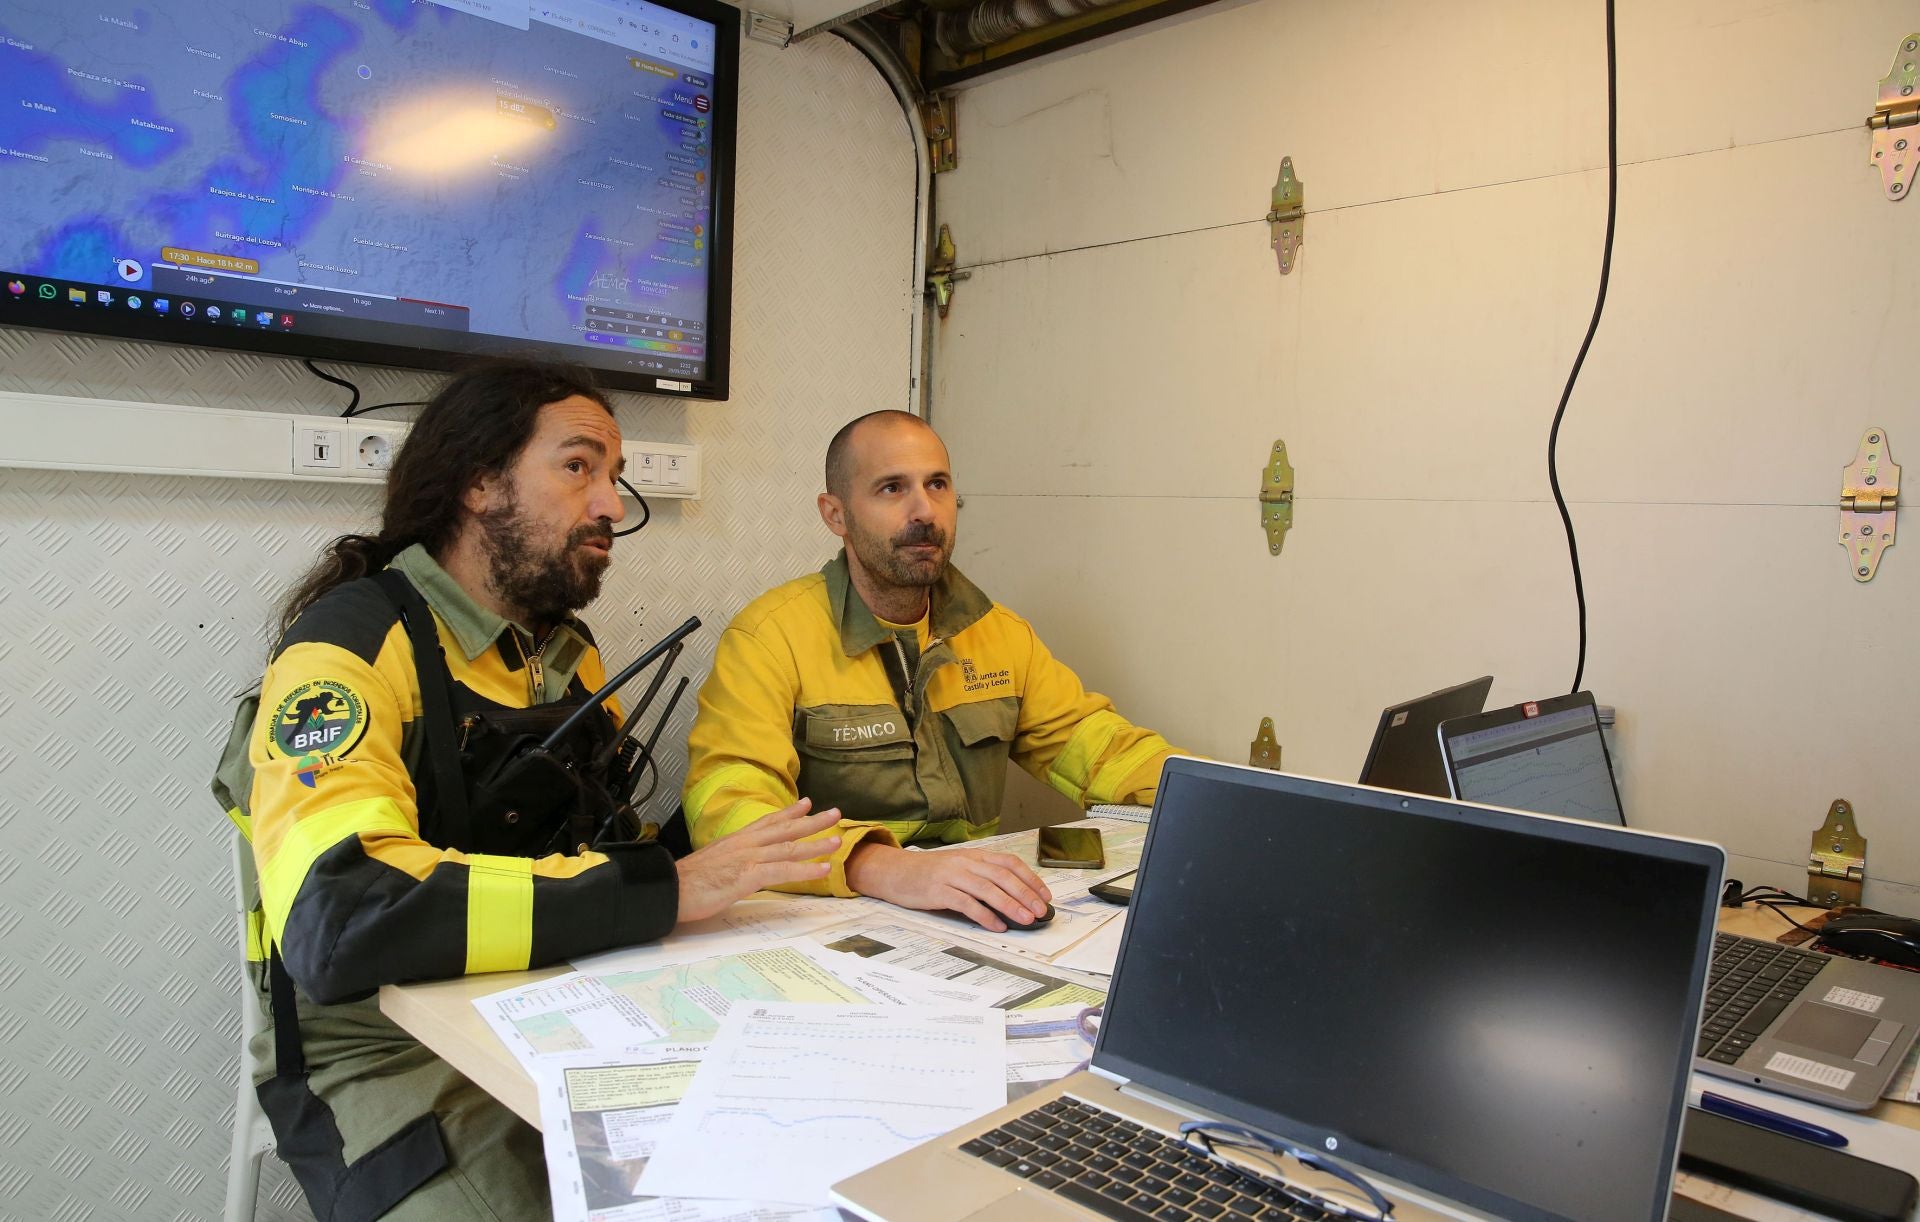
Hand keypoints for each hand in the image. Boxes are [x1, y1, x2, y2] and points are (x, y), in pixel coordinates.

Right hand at [675, 798, 842, 922]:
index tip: (806, 803)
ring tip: (838, 839)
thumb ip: (730, 861)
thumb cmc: (685, 882)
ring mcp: (747, 858)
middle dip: (812, 821)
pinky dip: (806, 869)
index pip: (767, 822)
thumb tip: (739, 866)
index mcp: (735, 841)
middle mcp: (745, 844)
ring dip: (816, 844)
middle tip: (836, 813)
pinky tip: (823, 868)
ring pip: (789, 848)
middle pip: (785, 830)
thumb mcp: (713, 864)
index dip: (788, 812)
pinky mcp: (748, 876)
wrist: (667, 890)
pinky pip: (783, 871)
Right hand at [845, 843, 1051, 932]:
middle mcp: (966, 862)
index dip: (1030, 878)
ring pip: (988, 889)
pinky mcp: (939, 891)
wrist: (895, 872)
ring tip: (1026, 919)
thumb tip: (1013, 895)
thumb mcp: (959, 867)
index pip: (1009, 863)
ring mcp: (952, 876)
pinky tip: (997, 925)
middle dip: (1025, 894)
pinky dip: (985, 915)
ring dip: (1010, 905)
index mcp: (974, 855)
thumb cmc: (930, 873)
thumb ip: (982, 876)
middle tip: (1041, 910)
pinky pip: (966, 903)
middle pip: (1003, 876)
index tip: (1045, 895)